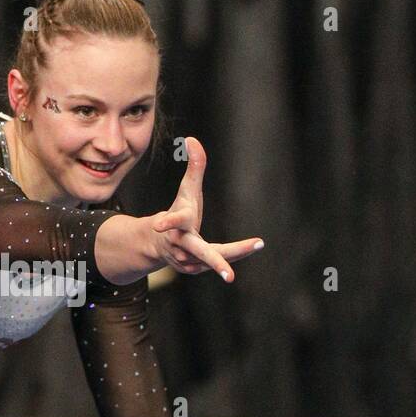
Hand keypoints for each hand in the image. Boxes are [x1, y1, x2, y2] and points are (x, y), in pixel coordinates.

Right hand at [149, 137, 262, 282]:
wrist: (158, 244)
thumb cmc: (178, 212)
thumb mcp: (187, 190)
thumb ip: (194, 167)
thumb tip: (192, 139)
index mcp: (178, 224)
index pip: (174, 221)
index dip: (168, 221)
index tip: (160, 224)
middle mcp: (181, 245)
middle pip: (201, 255)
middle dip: (217, 264)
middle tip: (230, 277)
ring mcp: (186, 261)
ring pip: (217, 259)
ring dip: (238, 252)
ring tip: (257, 244)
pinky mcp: (193, 269)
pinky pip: (219, 262)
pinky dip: (233, 256)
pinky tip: (246, 248)